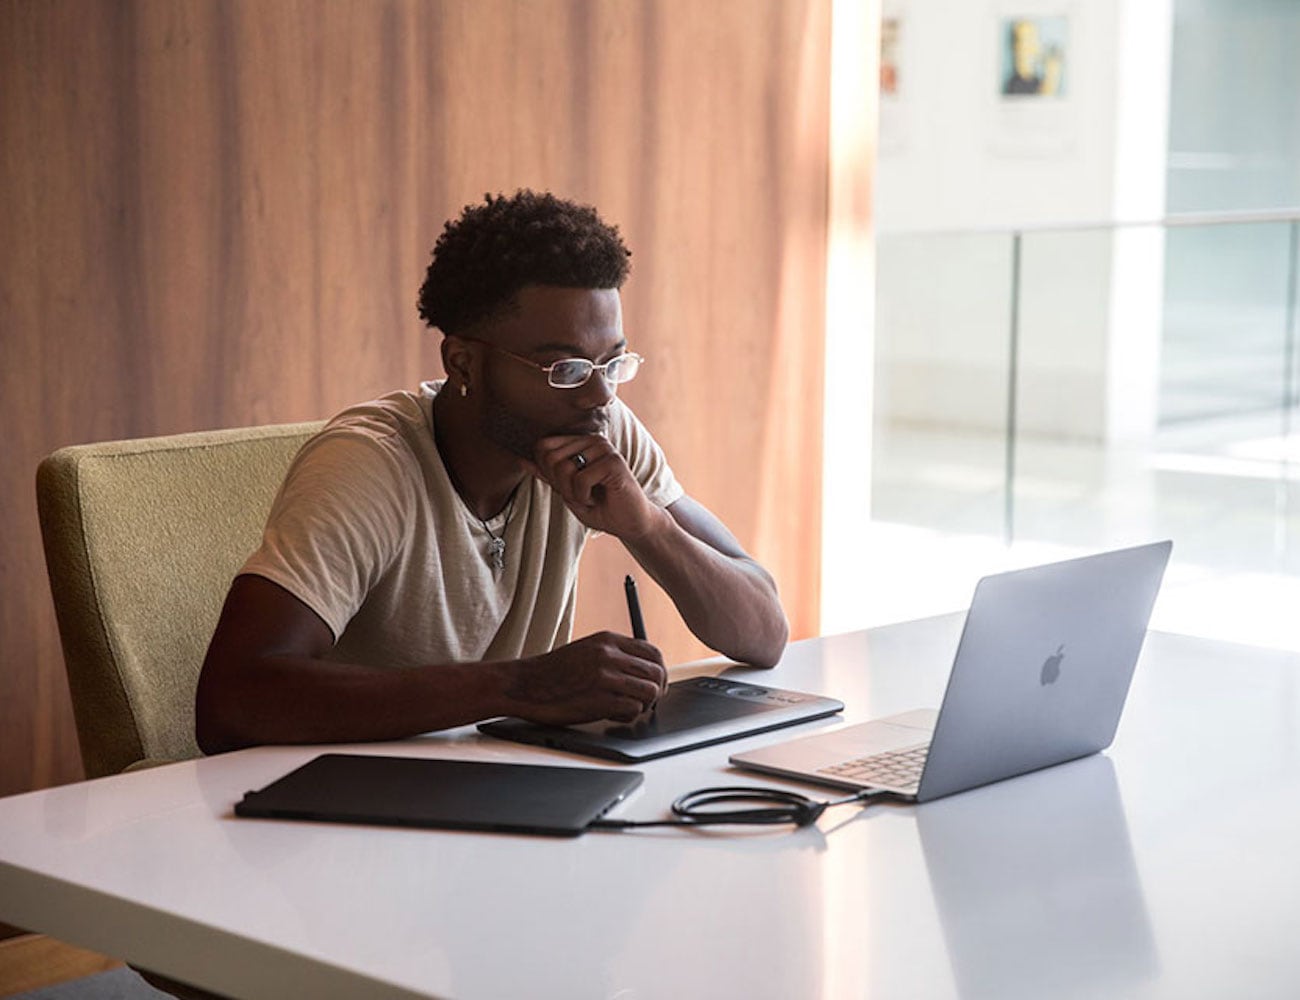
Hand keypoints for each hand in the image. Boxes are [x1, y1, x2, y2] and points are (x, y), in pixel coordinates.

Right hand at [503, 631, 666, 725]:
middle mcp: (609, 655)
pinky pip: (633, 709)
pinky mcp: (600, 699)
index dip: (659, 671)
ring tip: (628, 708)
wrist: (524, 685)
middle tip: (648, 701)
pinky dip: (627, 716)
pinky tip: (612, 715)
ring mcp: (605, 676)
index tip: (656, 683)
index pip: (653, 652)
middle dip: (657, 690)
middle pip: (656, 673)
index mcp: (608, 640)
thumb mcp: (588, 650)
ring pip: (650, 692)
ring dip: (644, 704)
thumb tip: (645, 673)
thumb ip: (615, 656)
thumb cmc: (555, 673)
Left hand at [524, 434, 664, 539]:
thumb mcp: (566, 491)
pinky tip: (599, 497)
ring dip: (573, 492)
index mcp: (580, 442)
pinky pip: (580, 480)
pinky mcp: (613, 461)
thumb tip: (521, 461)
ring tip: (590, 495)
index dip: (548, 473)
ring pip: (565, 468)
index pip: (543, 447)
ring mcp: (604, 448)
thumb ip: (547, 475)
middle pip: (550, 457)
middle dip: (560, 485)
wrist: (629, 523)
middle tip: (580, 494)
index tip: (568, 487)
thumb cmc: (600, 507)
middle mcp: (592, 439)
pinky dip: (584, 497)